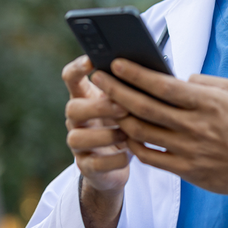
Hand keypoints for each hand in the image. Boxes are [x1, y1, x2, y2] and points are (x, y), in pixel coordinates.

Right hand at [62, 56, 130, 227]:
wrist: (118, 162)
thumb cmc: (129, 121)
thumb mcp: (131, 101)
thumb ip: (134, 86)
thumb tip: (156, 67)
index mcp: (86, 97)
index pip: (71, 77)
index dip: (78, 67)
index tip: (93, 60)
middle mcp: (76, 120)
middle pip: (72, 108)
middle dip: (98, 107)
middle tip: (124, 106)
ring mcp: (78, 144)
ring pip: (76, 138)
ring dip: (106, 134)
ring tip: (128, 132)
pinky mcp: (86, 167)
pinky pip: (93, 164)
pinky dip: (113, 159)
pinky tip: (129, 153)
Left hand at [91, 59, 227, 210]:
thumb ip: (206, 82)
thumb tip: (179, 78)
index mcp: (208, 102)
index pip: (164, 86)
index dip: (137, 74)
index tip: (116, 64)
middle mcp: (196, 125)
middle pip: (146, 107)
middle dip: (117, 90)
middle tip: (98, 78)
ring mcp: (189, 150)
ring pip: (142, 132)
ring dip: (120, 117)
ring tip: (106, 105)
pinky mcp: (186, 170)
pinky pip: (150, 157)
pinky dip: (133, 144)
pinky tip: (126, 133)